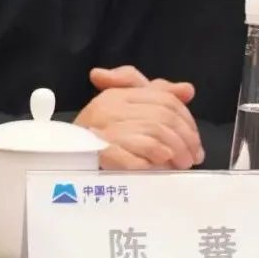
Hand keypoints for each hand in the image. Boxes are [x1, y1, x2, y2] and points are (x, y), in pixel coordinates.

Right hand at [75, 66, 203, 169]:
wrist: (63, 159)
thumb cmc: (100, 132)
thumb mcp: (127, 106)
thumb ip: (157, 93)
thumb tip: (187, 90)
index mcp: (118, 94)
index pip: (164, 98)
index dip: (186, 118)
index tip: (195, 139)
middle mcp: (110, 107)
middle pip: (162, 117)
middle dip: (184, 138)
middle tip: (193, 157)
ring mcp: (104, 131)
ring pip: (154, 134)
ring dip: (174, 152)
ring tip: (182, 165)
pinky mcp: (101, 154)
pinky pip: (135, 156)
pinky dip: (153, 162)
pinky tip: (161, 168)